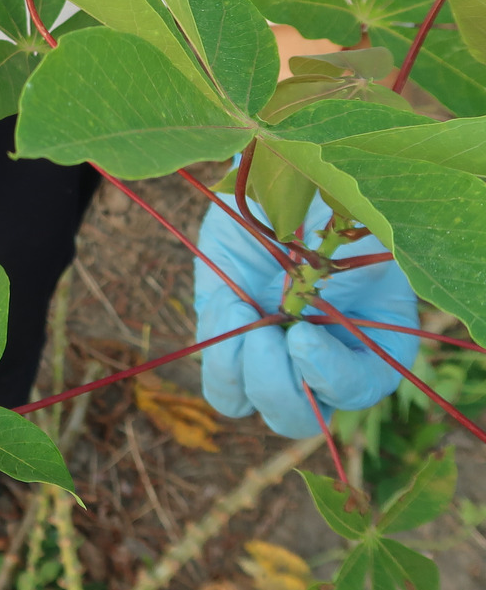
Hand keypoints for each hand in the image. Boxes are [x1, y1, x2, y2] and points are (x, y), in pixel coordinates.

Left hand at [193, 190, 418, 437]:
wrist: (280, 171)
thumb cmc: (332, 196)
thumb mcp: (361, 227)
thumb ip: (363, 265)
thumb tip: (329, 303)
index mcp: (373, 343)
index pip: (357, 390)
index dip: (329, 376)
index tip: (302, 335)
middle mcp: (319, 359)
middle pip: (297, 419)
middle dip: (277, 386)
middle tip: (269, 336)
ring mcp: (268, 350)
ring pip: (244, 403)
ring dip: (238, 370)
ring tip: (242, 309)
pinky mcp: (228, 331)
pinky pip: (216, 366)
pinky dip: (218, 339)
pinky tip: (229, 298)